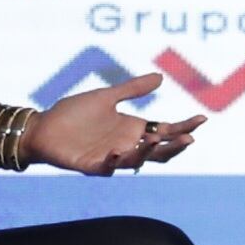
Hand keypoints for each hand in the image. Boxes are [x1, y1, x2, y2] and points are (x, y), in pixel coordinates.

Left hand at [24, 71, 203, 175]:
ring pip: (138, 161)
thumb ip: (132, 89)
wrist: (42, 127)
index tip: (202, 119)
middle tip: (188, 138)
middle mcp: (127, 145)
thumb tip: (160, 77)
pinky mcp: (92, 165)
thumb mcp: (106, 96)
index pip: (166, 131)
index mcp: (133, 130)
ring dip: (149, 153)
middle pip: (159, 151)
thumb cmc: (73, 113)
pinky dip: (116, 161)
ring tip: (156, 140)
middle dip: (175, 146)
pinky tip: (120, 151)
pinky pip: (109, 167)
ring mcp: (111, 157)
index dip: (184, 127)